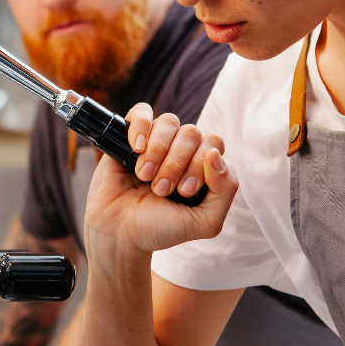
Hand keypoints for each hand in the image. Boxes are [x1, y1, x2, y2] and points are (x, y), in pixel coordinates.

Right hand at [84, 103, 238, 256]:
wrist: (119, 234)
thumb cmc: (159, 228)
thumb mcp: (204, 222)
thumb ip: (225, 192)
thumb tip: (215, 155)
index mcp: (202, 166)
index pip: (213, 145)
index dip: (200, 165)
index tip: (183, 191)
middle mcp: (181, 150)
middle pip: (192, 133)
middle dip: (176, 163)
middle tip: (161, 189)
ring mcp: (155, 141)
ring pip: (170, 122)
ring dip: (158, 151)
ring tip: (144, 177)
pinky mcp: (129, 137)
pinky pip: (142, 111)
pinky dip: (142, 127)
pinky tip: (137, 149)